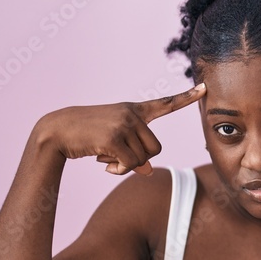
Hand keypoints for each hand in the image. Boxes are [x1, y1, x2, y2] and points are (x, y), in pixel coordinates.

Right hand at [32, 83, 205, 175]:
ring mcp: (123, 124)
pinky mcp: (113, 137)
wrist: (56, 131)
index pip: (165, 104)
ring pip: (143, 159)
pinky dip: (119, 171)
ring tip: (106, 156)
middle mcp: (131, 114)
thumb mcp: (115, 142)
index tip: (205, 88)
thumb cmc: (87, 137)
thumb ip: (135, 153)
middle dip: (139, 159)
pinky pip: (130, 165)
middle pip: (156, 148)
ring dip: (126, 166)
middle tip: (116, 156)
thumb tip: (149, 171)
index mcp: (133, 111)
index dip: (186, 98)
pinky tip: (103, 163)